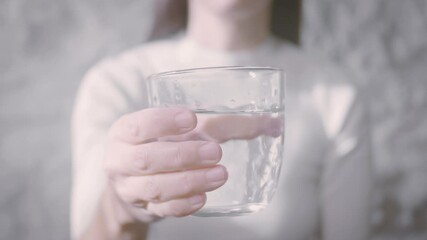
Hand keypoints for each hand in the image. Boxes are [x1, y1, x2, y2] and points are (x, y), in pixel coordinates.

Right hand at [104, 107, 281, 221]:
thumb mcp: (176, 129)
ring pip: (155, 188)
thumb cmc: (161, 145)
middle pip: (146, 159)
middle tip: (215, 151)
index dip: (161, 122)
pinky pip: (162, 210)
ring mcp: (130, 188)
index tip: (191, 118)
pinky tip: (203, 198)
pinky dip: (183, 204)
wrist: (134, 181)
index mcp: (125, 132)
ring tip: (220, 174)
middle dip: (182, 155)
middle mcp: (120, 160)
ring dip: (189, 181)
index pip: (138, 125)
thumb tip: (271, 124)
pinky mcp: (145, 208)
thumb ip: (218, 124)